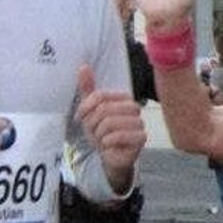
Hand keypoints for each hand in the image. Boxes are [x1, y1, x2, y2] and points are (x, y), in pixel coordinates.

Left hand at [75, 65, 145, 189]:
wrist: (110, 155)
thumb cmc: (102, 131)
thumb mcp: (90, 110)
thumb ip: (88, 88)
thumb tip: (83, 66)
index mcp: (123, 98)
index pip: (100, 96)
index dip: (86, 107)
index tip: (81, 118)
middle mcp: (134, 108)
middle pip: (105, 109)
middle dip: (93, 123)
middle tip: (94, 132)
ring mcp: (139, 123)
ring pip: (110, 122)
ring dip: (100, 134)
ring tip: (102, 138)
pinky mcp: (141, 138)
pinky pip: (119, 135)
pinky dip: (108, 141)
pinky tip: (108, 145)